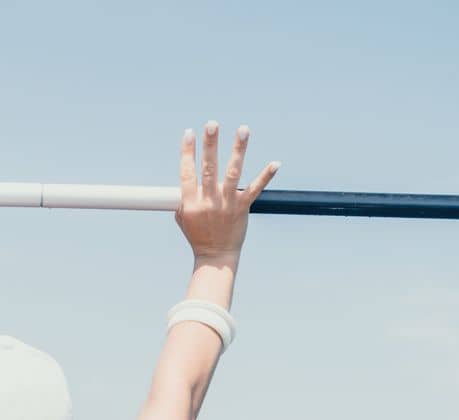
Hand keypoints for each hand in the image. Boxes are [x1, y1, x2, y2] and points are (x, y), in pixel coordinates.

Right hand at [175, 122, 278, 264]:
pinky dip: (266, 176)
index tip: (189, 133)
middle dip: (210, 144)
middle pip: (209, 168)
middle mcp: (209, 200)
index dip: (187, 152)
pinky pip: (256, 189)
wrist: (216, 256)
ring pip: (234, 173)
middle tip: (212, 124)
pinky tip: (275, 163)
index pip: (187, 172)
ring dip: (238, 150)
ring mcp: (227, 203)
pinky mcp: (243, 208)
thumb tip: (186, 177)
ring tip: (243, 129)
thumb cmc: (198, 235)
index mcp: (191, 202)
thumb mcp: (182, 218)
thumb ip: (184, 197)